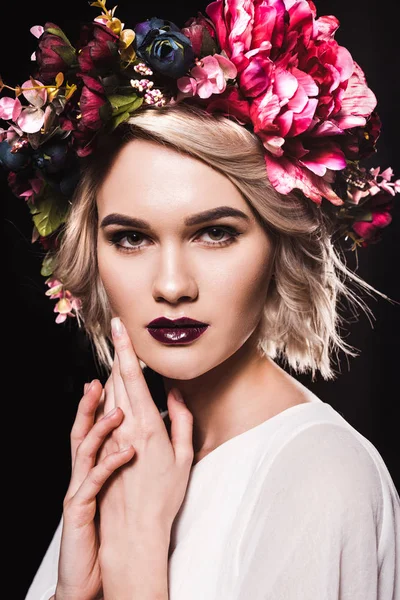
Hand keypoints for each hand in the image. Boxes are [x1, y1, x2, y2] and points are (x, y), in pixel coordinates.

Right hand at [55, 380, 134, 599]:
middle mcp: (86, 466)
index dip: (111, 392)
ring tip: (118, 408)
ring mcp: (81, 484)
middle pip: (89, 424)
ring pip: (85, 447)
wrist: (102, 563)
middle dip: (97, 397)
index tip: (119, 366)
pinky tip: (127, 452)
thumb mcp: (133, 477)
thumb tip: (161, 410)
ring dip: (100, 426)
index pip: (104, 417)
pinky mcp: (80, 505)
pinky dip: (109, 464)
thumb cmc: (117, 518)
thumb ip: (146, 441)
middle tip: (108, 371)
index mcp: (99, 457)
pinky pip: (93, 480)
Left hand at [96, 316, 193, 561]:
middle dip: (119, 357)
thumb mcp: (185, 456)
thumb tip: (175, 391)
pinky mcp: (101, 448)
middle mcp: (125, 428)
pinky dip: (104, 397)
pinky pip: (99, 413)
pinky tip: (106, 391)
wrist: (134, 529)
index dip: (125, 348)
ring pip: (106, 395)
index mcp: (148, 425)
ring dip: (112, 375)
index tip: (119, 326)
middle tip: (122, 338)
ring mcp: (109, 438)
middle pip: (116, 380)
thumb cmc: (165, 495)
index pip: (132, 376)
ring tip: (119, 361)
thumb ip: (182, 418)